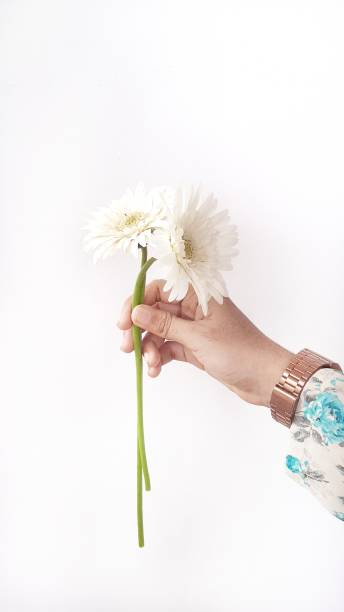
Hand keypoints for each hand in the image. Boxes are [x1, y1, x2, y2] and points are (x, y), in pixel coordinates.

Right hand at [117, 280, 293, 406]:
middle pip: (155, 311)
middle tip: (127, 347)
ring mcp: (193, 327)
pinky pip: (168, 347)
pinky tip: (155, 371)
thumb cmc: (239, 352)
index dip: (137, 302)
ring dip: (149, 347)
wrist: (264, 379)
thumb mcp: (198, 337)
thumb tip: (136, 312)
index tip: (124, 323)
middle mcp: (193, 307)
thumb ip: (165, 324)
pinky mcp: (193, 346)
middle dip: (139, 329)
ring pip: (159, 331)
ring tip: (149, 365)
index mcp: (198, 294)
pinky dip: (159, 357)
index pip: (159, 289)